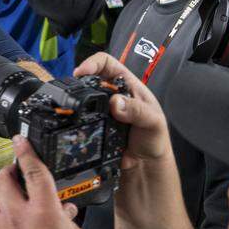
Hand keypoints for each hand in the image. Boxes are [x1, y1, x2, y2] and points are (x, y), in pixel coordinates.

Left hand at [0, 137, 82, 228]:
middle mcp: (19, 217)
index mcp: (43, 213)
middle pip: (4, 179)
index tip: (21, 140)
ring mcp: (3, 227)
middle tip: (16, 168)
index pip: (33, 172)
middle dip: (9, 169)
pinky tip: (1, 209)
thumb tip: (67, 209)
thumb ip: (68, 217)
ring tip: (3, 182)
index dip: (26, 152)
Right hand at [73, 53, 170, 169]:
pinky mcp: (92, 125)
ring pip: (82, 97)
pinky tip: (75, 123)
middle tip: (74, 90)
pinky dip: (75, 118)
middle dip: (80, 81)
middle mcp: (112, 94)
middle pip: (90, 78)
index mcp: (127, 84)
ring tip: (73, 106)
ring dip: (77, 100)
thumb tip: (115, 103)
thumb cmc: (155, 139)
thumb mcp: (153, 122)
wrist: (146, 165)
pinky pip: (79, 117)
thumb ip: (138, 111)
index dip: (92, 63)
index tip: (82, 72)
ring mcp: (100, 110)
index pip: (106, 63)